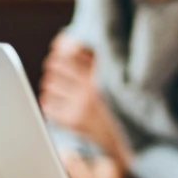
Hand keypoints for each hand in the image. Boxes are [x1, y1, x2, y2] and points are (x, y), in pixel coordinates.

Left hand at [40, 34, 129, 166]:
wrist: (129, 136)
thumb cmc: (120, 101)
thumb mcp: (113, 75)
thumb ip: (90, 56)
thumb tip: (60, 41)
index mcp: (100, 75)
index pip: (65, 56)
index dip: (60, 55)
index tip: (62, 58)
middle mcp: (89, 90)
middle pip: (53, 68)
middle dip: (55, 69)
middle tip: (60, 74)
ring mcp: (79, 107)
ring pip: (48, 86)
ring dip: (52, 86)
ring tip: (63, 90)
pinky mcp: (72, 122)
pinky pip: (47, 105)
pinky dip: (50, 102)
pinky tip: (62, 104)